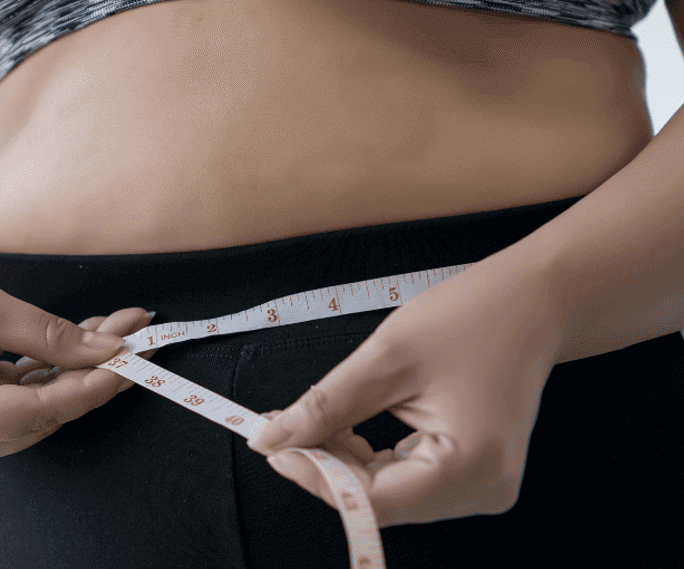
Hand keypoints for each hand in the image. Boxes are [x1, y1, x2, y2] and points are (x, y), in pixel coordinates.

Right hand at [0, 259, 154, 473]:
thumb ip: (48, 335)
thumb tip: (107, 353)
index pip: (41, 410)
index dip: (93, 385)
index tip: (135, 356)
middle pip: (45, 413)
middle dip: (93, 371)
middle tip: (136, 328)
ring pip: (39, 410)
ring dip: (77, 371)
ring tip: (116, 325)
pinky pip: (21, 405)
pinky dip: (50, 374)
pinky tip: (83, 342)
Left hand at [246, 251, 565, 526]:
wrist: (533, 303)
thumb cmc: (473, 318)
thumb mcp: (385, 357)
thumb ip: (325, 406)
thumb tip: (272, 439)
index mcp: (471, 467)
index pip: (371, 500)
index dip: (315, 477)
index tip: (273, 447)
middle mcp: (485, 490)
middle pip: (379, 502)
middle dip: (326, 467)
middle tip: (284, 425)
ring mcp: (483, 487)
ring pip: (388, 494)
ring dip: (344, 462)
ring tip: (318, 419)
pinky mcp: (474, 475)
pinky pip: (406, 481)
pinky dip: (369, 459)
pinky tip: (348, 427)